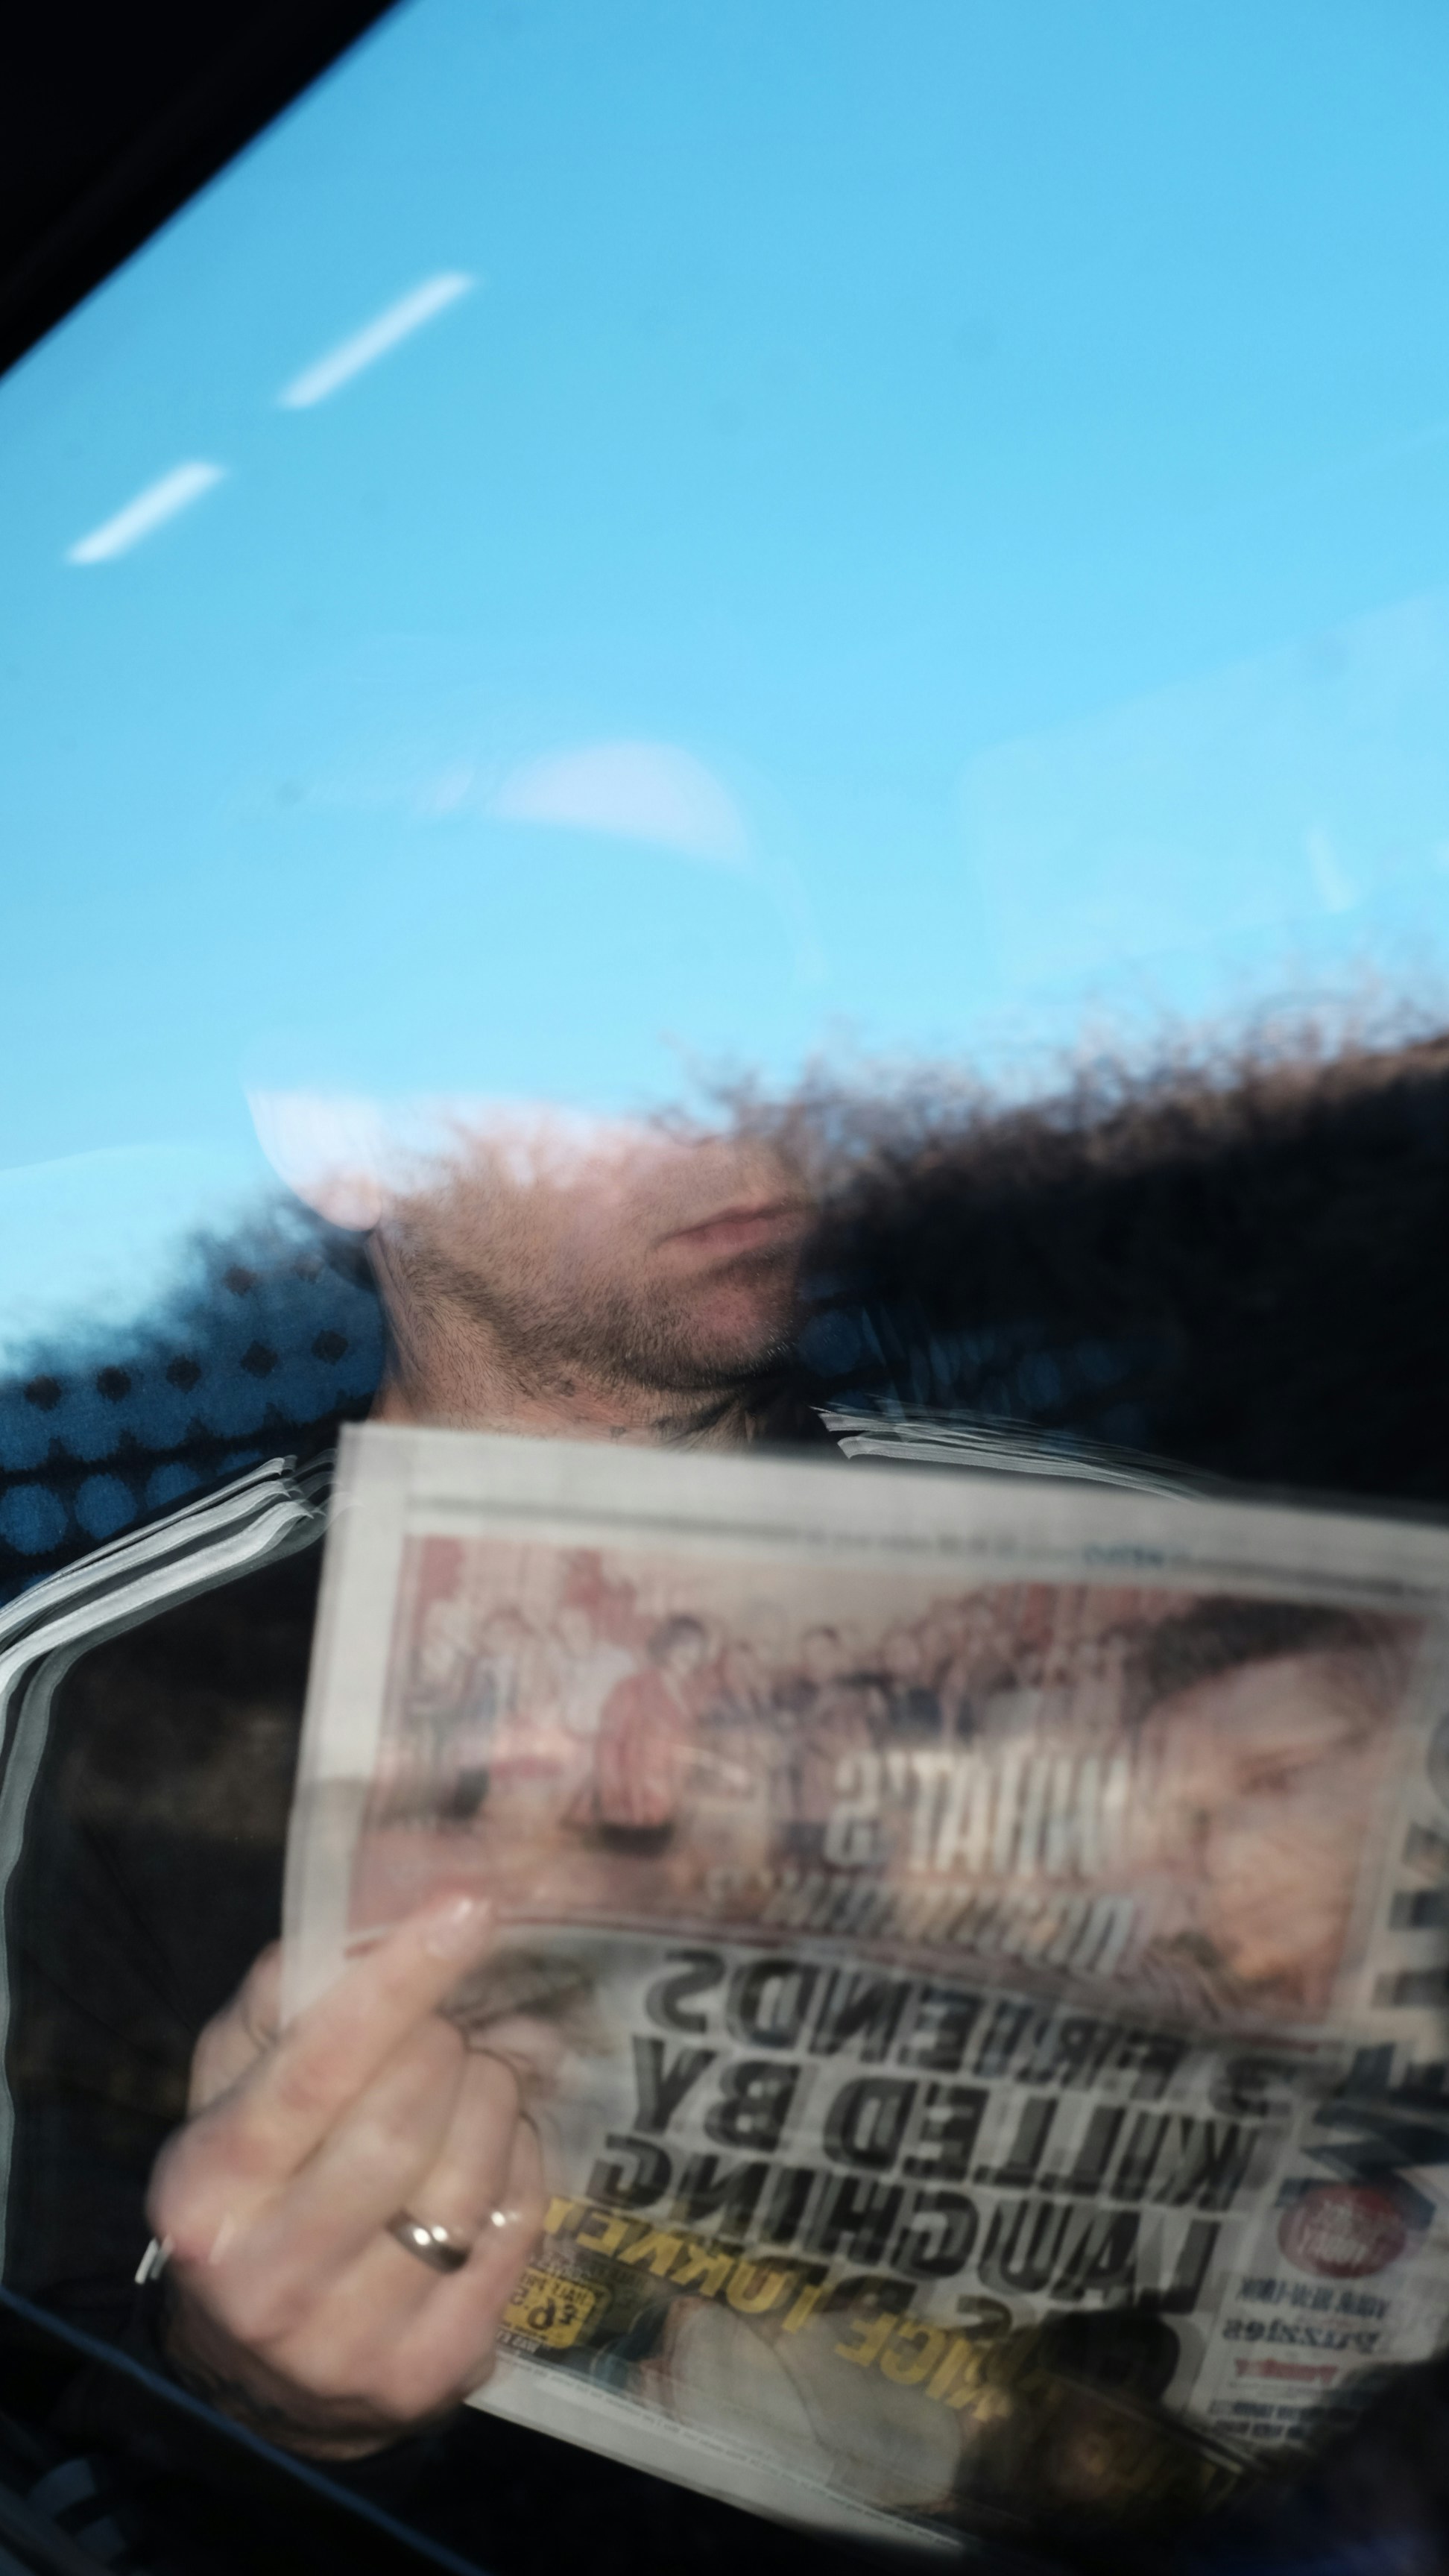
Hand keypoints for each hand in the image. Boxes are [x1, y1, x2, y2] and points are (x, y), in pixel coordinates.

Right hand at [148, 1893, 545, 2457]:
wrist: (255, 2373)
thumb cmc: (256, 2186)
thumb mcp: (233, 2089)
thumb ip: (284, 2003)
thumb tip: (365, 1919)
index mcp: (206, 2187)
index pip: (317, 2067)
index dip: (400, 1979)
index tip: (468, 1907)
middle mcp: (264, 2277)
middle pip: (400, 2125)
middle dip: (449, 2051)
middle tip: (454, 2032)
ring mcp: (346, 2342)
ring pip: (466, 2186)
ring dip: (494, 2106)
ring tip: (478, 2086)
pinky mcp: (424, 2378)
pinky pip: (511, 2238)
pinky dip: (520, 2173)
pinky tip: (497, 2154)